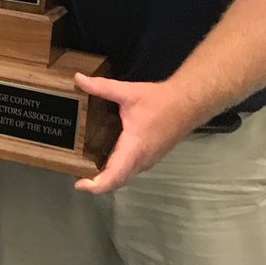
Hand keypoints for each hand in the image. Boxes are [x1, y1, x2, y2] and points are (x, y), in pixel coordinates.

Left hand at [72, 73, 199, 194]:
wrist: (188, 104)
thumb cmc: (159, 101)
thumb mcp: (128, 92)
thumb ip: (101, 87)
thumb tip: (78, 79)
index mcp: (134, 148)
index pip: (115, 176)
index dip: (97, 185)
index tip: (79, 184)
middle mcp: (142, 160)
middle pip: (118, 181)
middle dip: (98, 184)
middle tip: (77, 176)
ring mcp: (148, 160)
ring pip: (125, 176)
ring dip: (107, 178)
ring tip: (86, 169)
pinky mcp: (150, 156)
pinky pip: (131, 169)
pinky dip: (116, 170)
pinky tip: (104, 158)